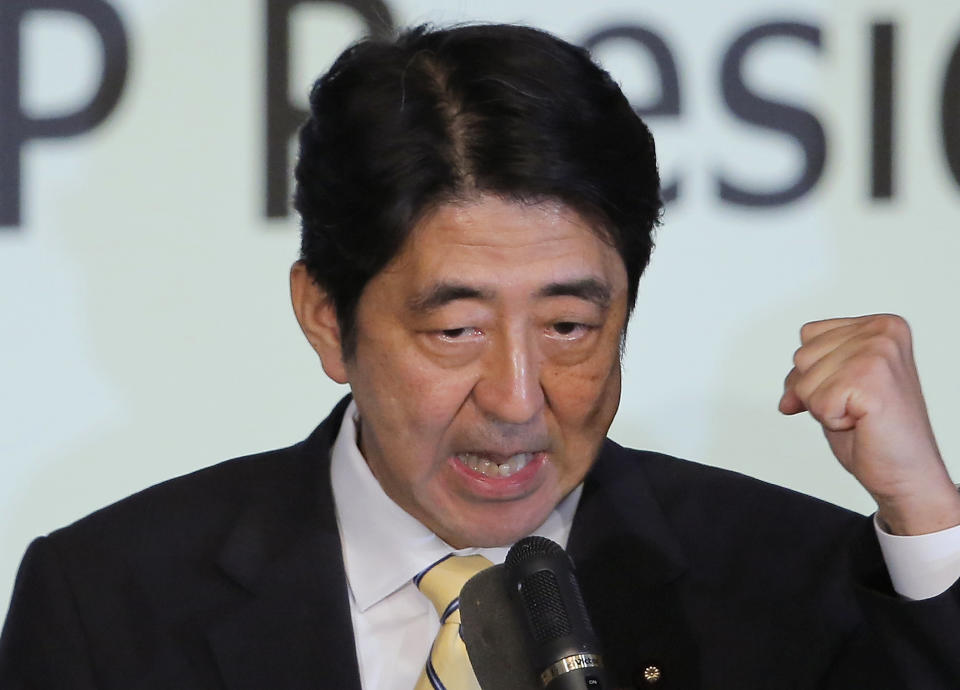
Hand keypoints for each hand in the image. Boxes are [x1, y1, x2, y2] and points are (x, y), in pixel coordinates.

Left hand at [779, 314, 959, 534]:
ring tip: (859, 414)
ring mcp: (879, 352)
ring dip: (824, 406)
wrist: (907, 473)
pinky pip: (815, 401)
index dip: (816, 373)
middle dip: (818, 391)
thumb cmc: (877, 433)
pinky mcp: (871, 379)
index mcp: (879, 325)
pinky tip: (861, 422)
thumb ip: (809, 372)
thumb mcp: (835, 389)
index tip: (849, 391)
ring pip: (805, 380)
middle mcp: (882, 332)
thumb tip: (786, 396)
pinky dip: (831, 420)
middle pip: (802, 356)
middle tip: (856, 407)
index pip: (808, 336)